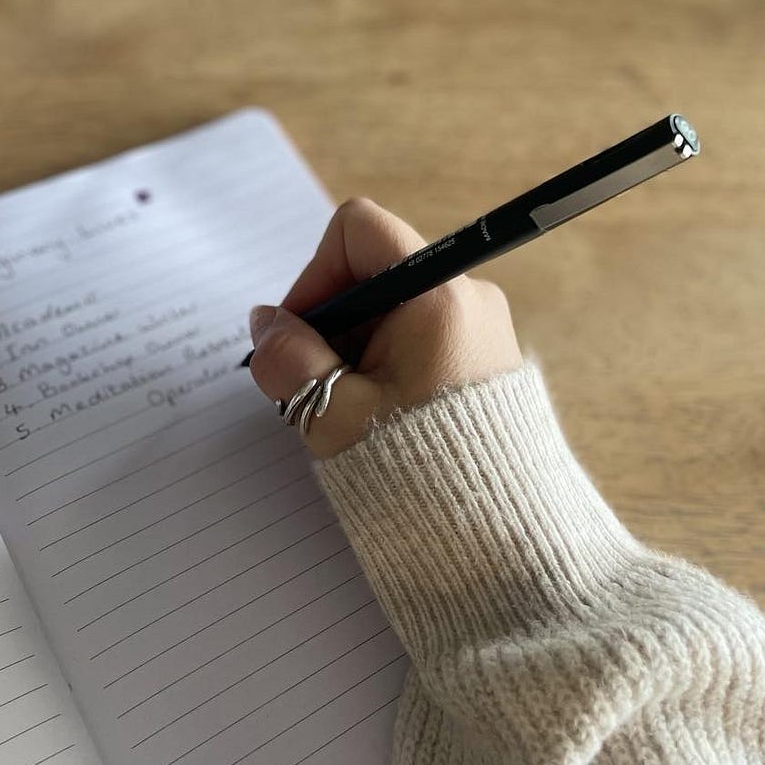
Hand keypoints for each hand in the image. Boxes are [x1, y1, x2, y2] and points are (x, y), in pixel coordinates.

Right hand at [247, 198, 522, 457]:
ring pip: (390, 308)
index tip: (300, 333)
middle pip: (371, 272)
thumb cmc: (420, 473)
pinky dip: (383, 362)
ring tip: (350, 410)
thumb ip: (287, 358)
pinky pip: (417, 335)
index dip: (315, 273)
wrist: (499, 533)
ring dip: (353, 348)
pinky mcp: (482, 355)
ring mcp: (479, 325)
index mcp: (436, 297)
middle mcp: (467, 296)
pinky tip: (377, 413)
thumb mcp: (332, 413)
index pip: (358, 230)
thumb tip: (265, 323)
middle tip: (317, 385)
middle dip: (330, 322)